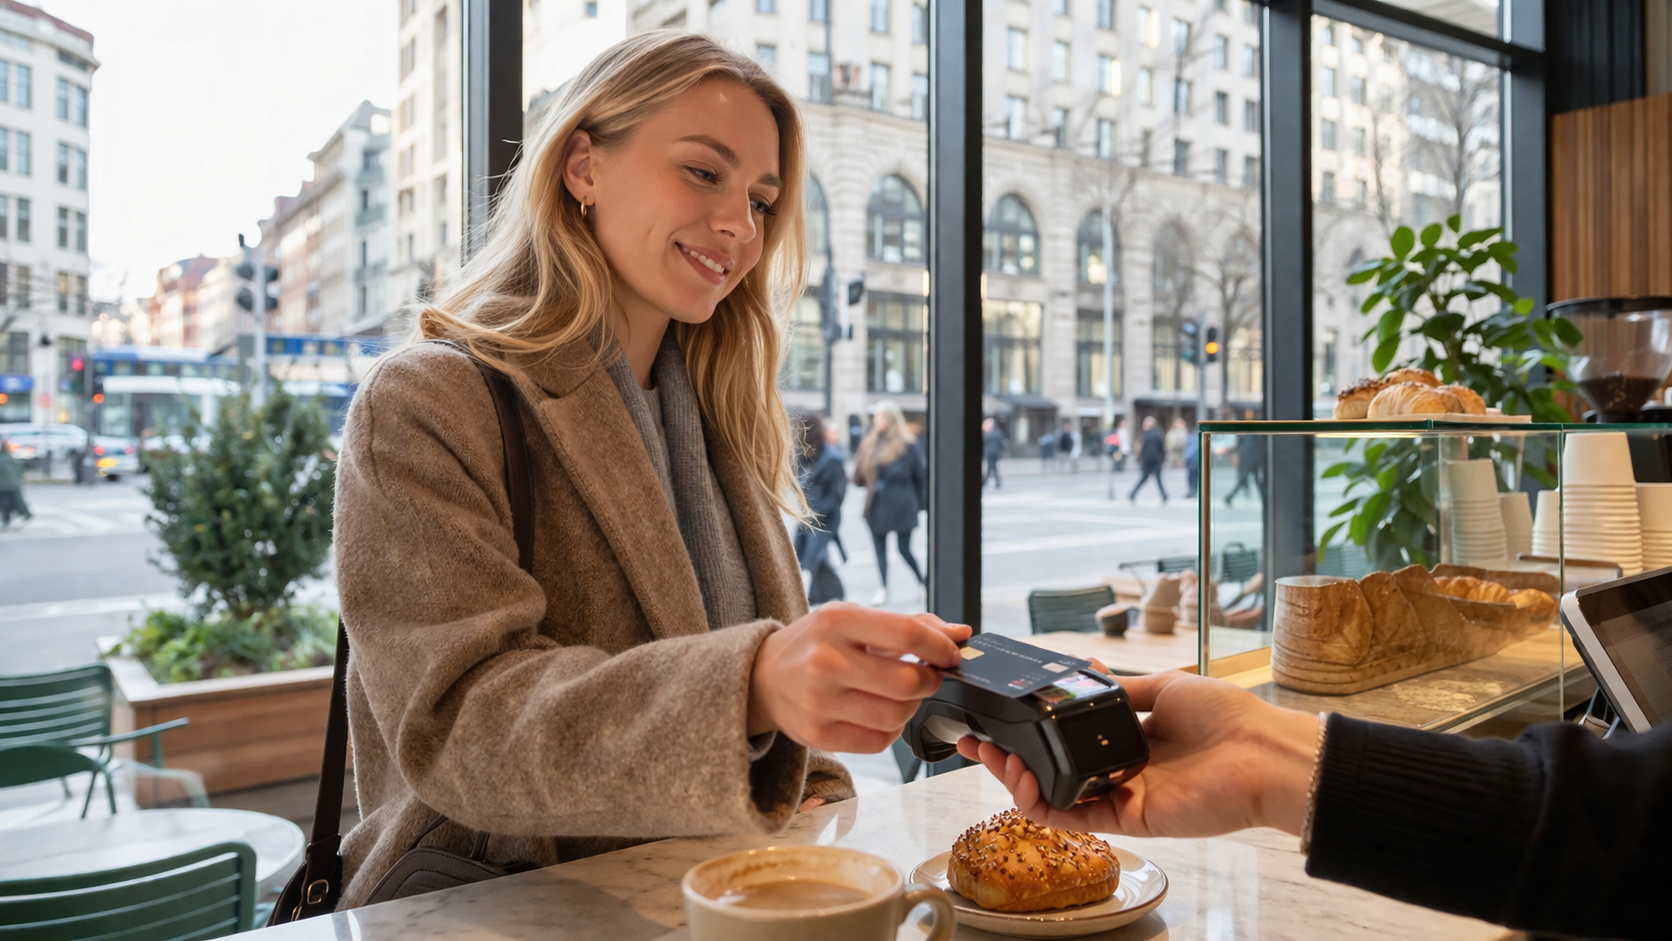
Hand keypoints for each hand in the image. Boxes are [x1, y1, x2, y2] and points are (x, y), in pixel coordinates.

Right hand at [748, 602, 969, 752]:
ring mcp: (819, 702)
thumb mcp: (853, 618)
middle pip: (908, 681)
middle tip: (929, 676)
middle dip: (930, 680)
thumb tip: (961, 634)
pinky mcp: (818, 735)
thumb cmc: (816, 643)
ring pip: (897, 715)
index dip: (941, 647)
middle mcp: (825, 661)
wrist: (762, 677)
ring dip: (911, 707)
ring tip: (900, 694)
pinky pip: (879, 741)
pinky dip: (890, 729)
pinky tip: (878, 712)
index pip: (907, 633)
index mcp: (836, 621)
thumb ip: (909, 624)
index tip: (951, 654)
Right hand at [955, 670, 1320, 837]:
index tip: (997, 717)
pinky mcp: (1129, 818)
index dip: (1029, 732)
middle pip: (1050, 769)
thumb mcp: (1164, 685)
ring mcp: (1122, 795)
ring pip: (1053, 795)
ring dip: (1015, 778)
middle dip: (1007, 756)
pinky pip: (1074, 817)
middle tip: (975, 741)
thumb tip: (1085, 668)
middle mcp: (1120, 769)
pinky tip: (1022, 781)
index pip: (1065, 740)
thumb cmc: (1228, 716)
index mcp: (1128, 738)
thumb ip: (1118, 688)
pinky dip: (1041, 803)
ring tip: (993, 756)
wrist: (1263, 752)